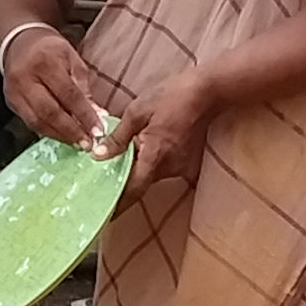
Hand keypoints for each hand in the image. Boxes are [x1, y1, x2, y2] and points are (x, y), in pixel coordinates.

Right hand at [0, 24, 108, 148]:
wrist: (18, 42)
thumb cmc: (50, 50)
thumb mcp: (71, 58)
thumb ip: (83, 86)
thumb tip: (97, 114)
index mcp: (45, 62)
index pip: (68, 94)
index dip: (84, 115)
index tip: (98, 131)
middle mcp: (26, 78)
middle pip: (50, 111)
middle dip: (71, 131)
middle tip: (87, 143)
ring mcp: (14, 91)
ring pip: (37, 121)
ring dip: (59, 135)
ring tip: (76, 143)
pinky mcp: (10, 102)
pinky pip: (29, 122)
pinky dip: (47, 132)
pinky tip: (60, 136)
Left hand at [98, 66, 218, 192]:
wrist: (207, 92)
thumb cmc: (170, 97)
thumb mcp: (137, 112)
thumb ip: (118, 137)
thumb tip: (98, 156)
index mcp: (154, 156)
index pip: (133, 189)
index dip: (118, 204)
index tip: (104, 213)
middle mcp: (169, 167)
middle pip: (141, 183)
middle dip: (124, 183)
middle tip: (103, 180)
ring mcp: (180, 166)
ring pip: (152, 175)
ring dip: (138, 170)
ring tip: (122, 158)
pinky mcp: (186, 162)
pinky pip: (163, 167)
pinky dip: (151, 162)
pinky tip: (145, 148)